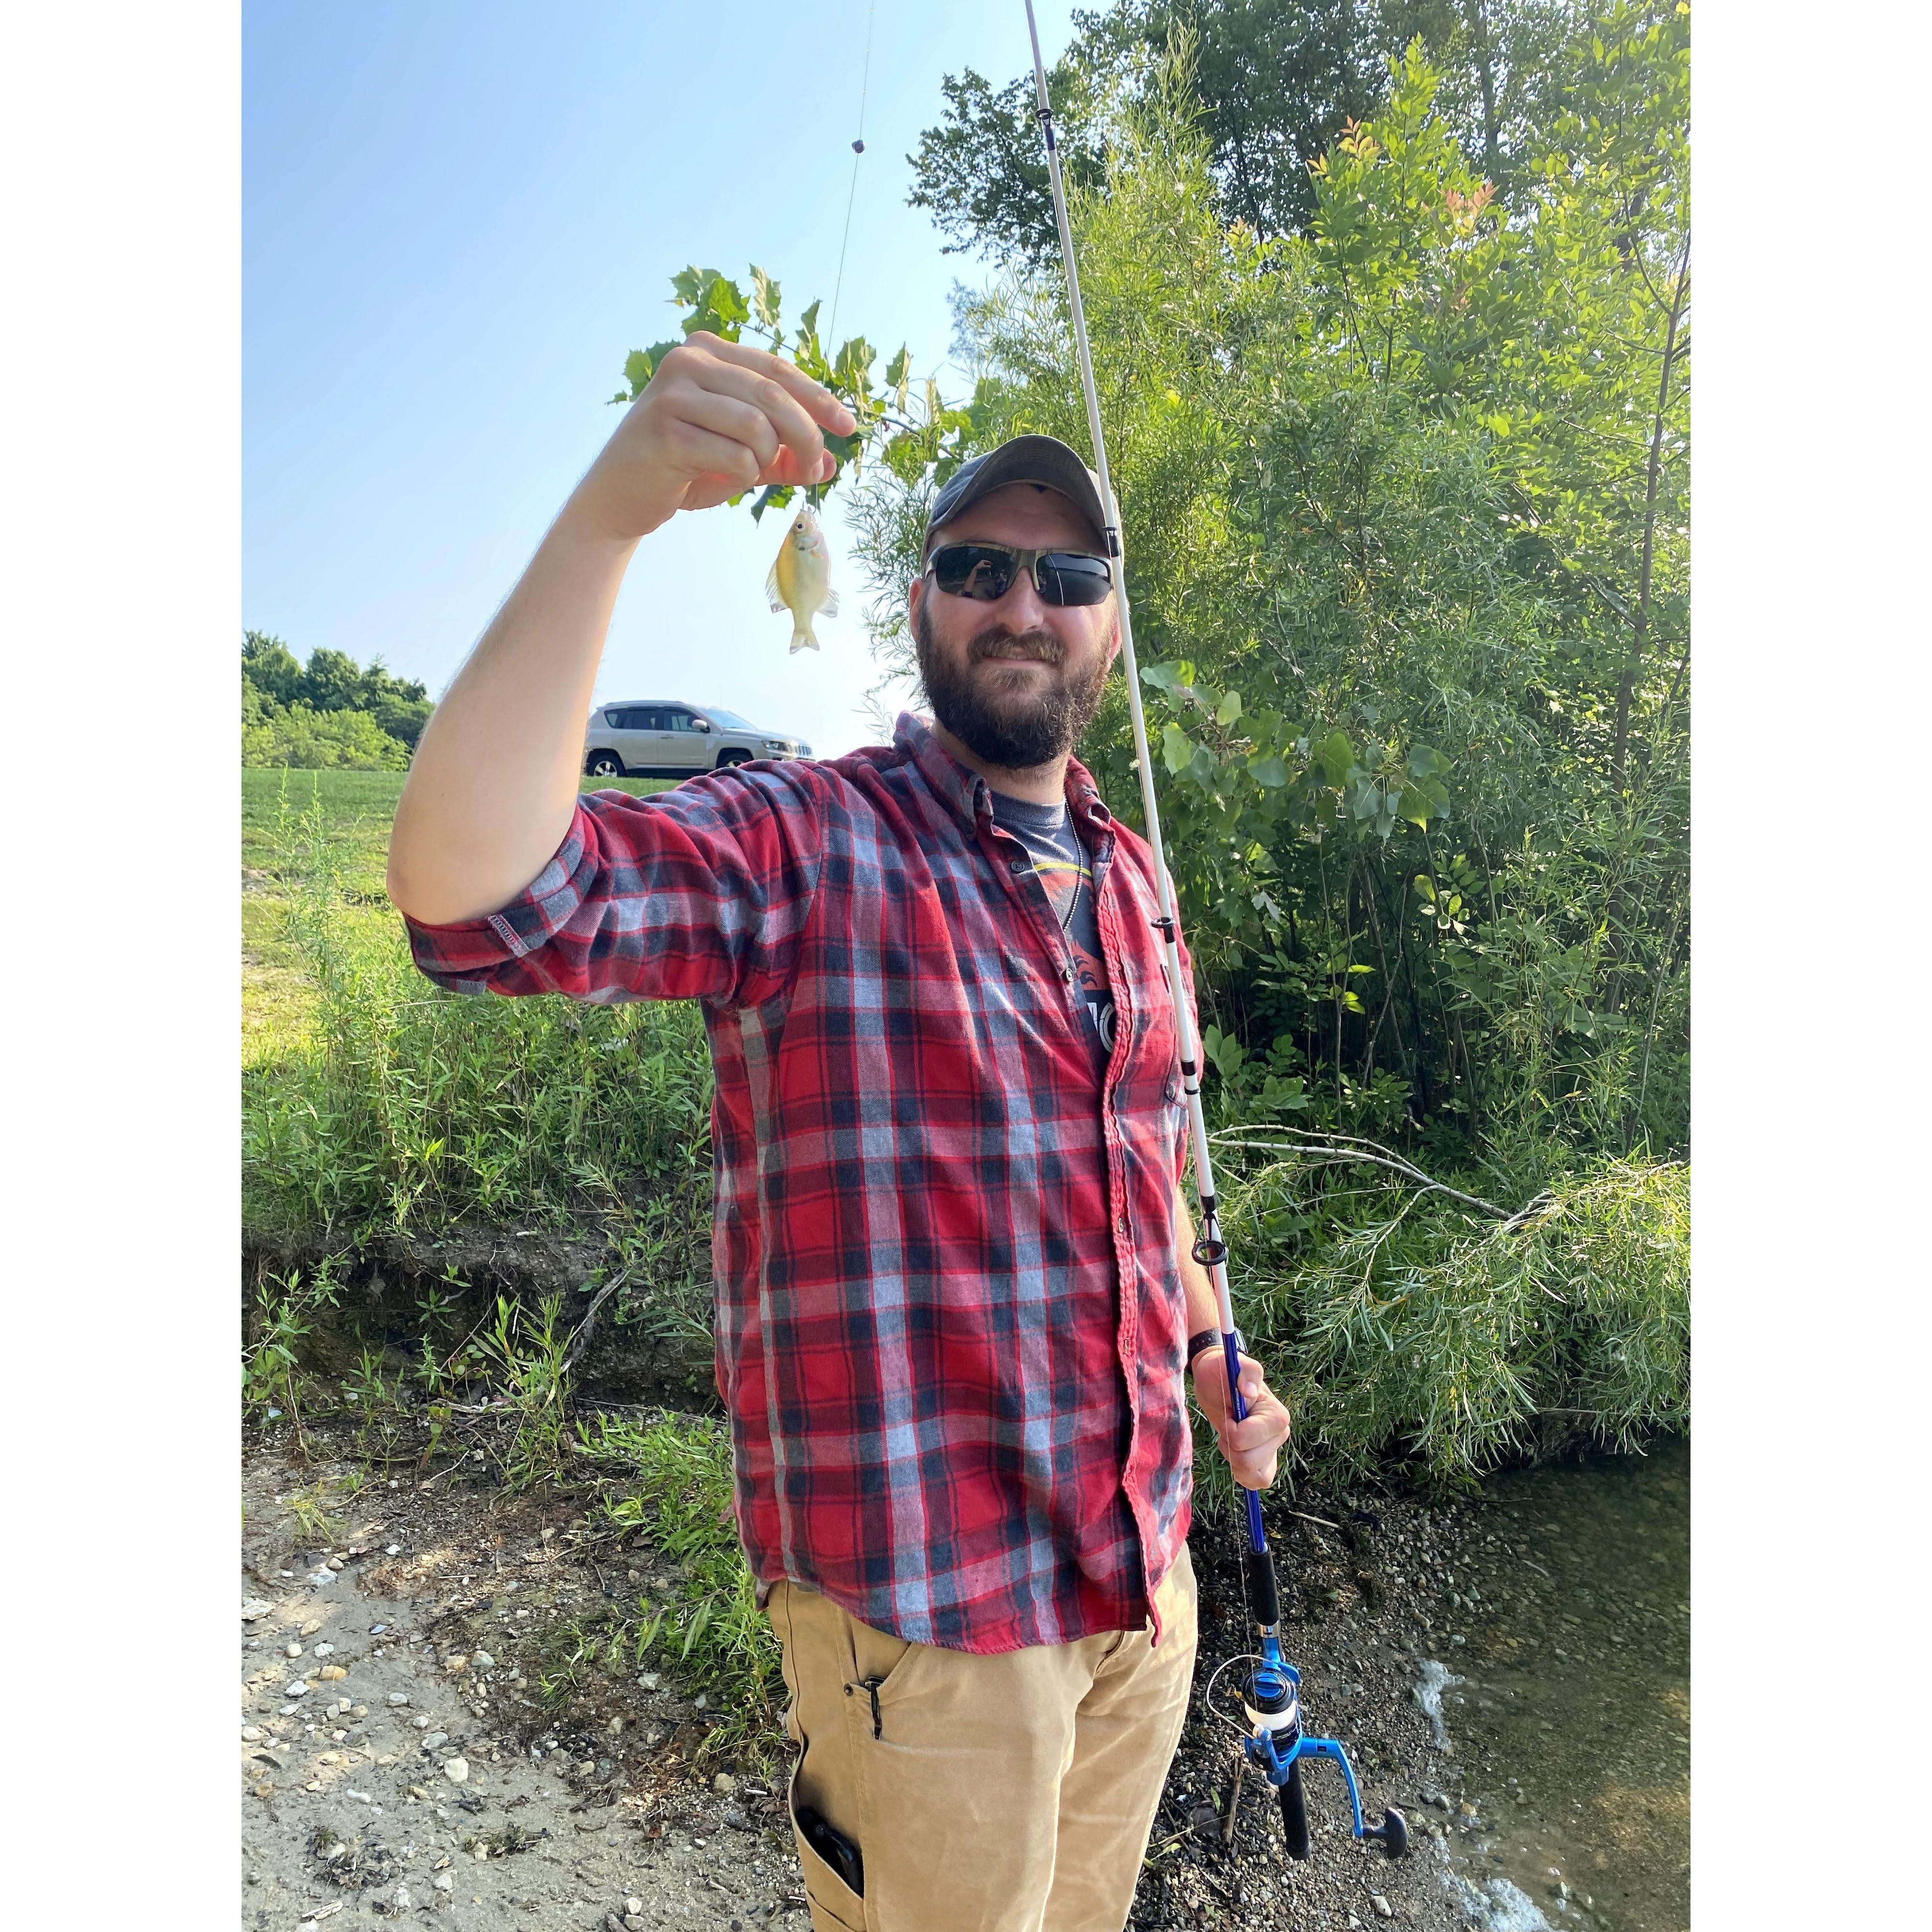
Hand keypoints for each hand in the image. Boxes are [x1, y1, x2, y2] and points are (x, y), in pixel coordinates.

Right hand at [569, 330, 857, 541]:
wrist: (619, 498)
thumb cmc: (682, 470)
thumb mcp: (740, 457)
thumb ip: (782, 455)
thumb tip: (829, 463)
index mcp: (707, 353)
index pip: (778, 369)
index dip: (819, 399)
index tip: (848, 427)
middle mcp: (688, 362)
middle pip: (774, 393)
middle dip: (806, 435)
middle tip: (815, 467)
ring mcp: (673, 393)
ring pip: (757, 425)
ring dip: (766, 460)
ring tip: (746, 474)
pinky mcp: (665, 431)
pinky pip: (735, 456)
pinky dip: (741, 476)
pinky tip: (719, 480)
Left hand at [1190, 1346, 1291, 1490]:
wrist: (1217, 1382)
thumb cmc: (1221, 1372)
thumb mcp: (1226, 1364)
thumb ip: (1245, 1372)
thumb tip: (1248, 1391)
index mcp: (1276, 1414)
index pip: (1245, 1439)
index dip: (1230, 1430)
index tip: (1229, 1413)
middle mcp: (1281, 1434)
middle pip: (1249, 1462)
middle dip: (1230, 1446)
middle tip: (1228, 1424)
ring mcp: (1274, 1449)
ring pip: (1254, 1475)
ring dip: (1234, 1460)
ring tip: (1231, 1438)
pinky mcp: (1266, 1460)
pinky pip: (1258, 1481)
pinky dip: (1243, 1475)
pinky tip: (1236, 1456)